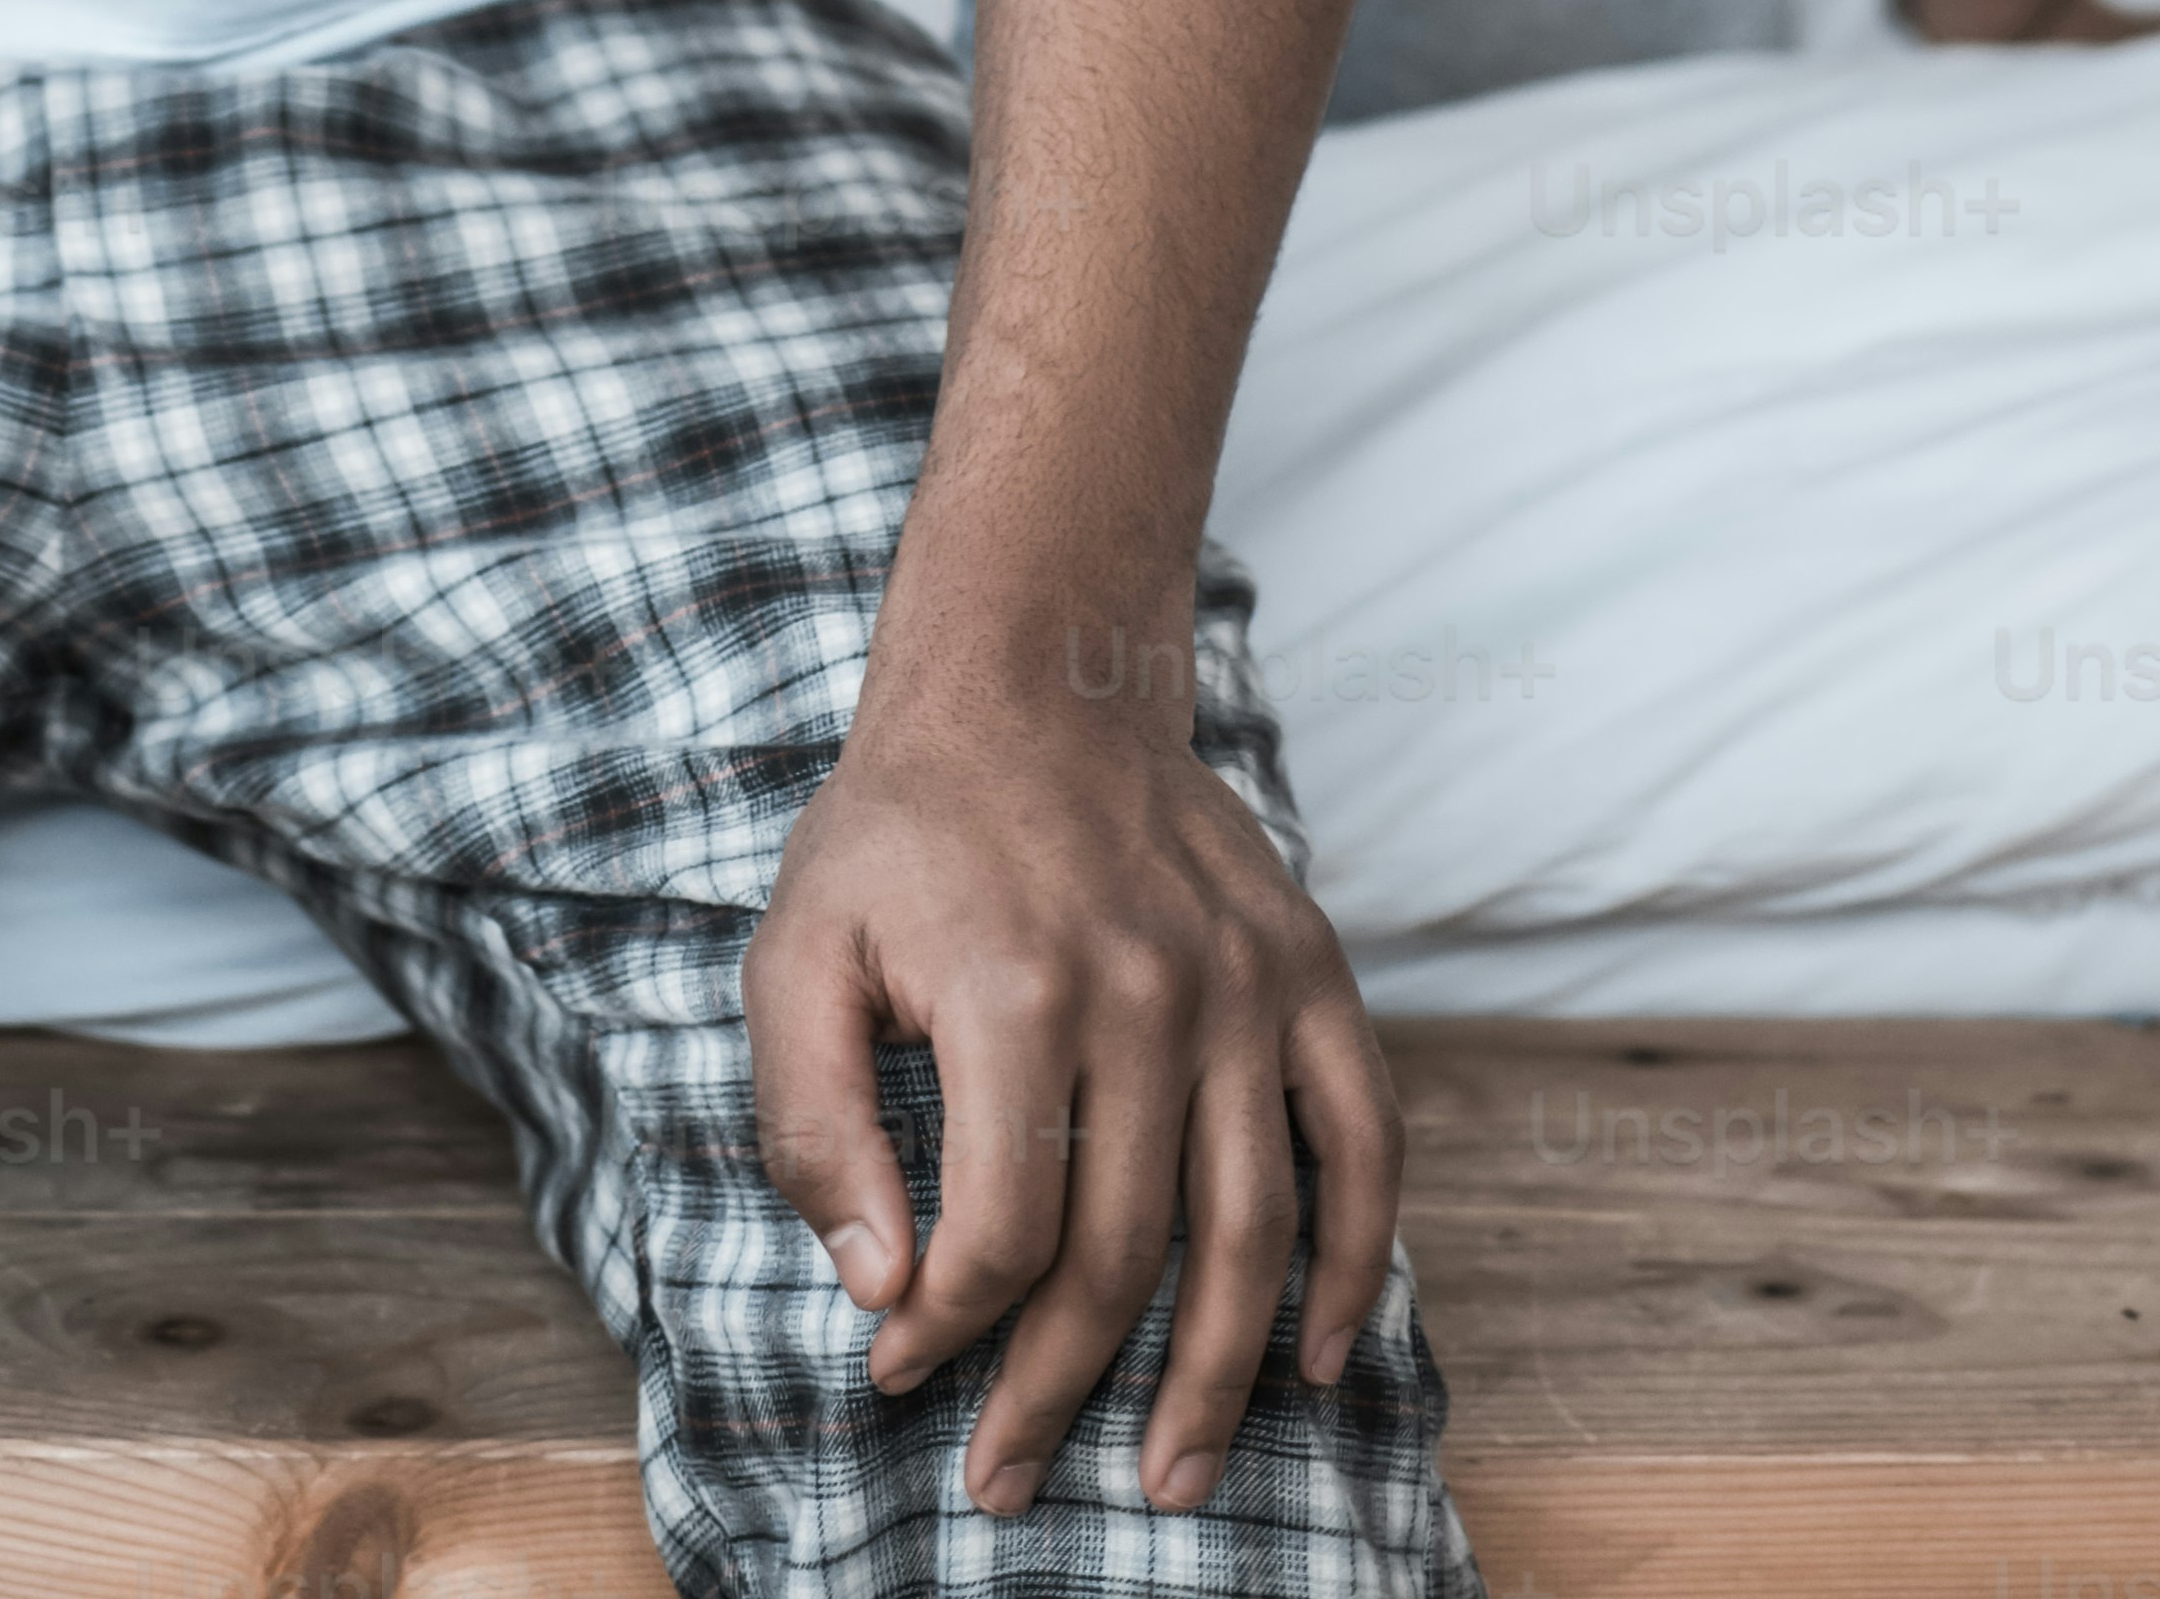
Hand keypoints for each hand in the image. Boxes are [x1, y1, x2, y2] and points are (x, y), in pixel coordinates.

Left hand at [744, 680, 1402, 1524]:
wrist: (1032, 679)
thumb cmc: (901, 834)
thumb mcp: (797, 953)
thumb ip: (814, 1125)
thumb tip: (881, 1287)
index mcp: (1014, 990)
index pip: (997, 1233)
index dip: (944, 1332)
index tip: (898, 1375)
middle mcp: (1145, 990)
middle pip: (1119, 1256)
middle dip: (1057, 1395)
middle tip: (1009, 1480)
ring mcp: (1243, 982)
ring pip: (1249, 1231)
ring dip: (1212, 1382)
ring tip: (1169, 1480)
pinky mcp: (1308, 966)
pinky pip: (1362, 1140)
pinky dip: (1354, 1262)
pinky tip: (1315, 1359)